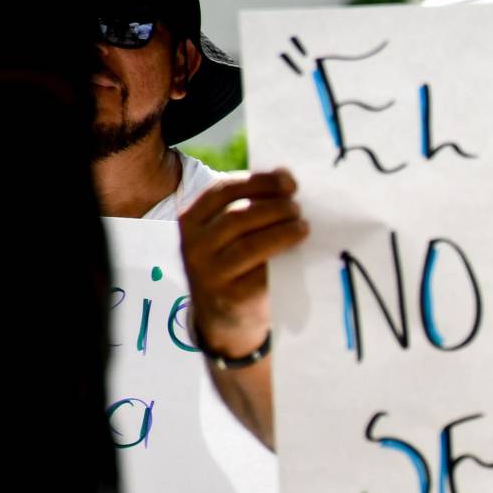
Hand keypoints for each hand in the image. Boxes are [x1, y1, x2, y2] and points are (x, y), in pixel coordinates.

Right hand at [179, 169, 305, 359]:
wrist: (223, 316)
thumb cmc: (234, 264)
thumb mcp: (230, 234)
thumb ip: (250, 204)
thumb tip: (286, 175)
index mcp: (190, 221)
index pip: (223, 191)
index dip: (258, 182)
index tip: (289, 182)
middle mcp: (193, 246)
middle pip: (239, 216)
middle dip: (275, 207)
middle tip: (298, 208)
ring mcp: (208, 274)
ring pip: (250, 245)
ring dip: (283, 231)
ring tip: (303, 227)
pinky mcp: (228, 297)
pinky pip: (261, 274)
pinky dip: (282, 259)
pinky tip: (297, 252)